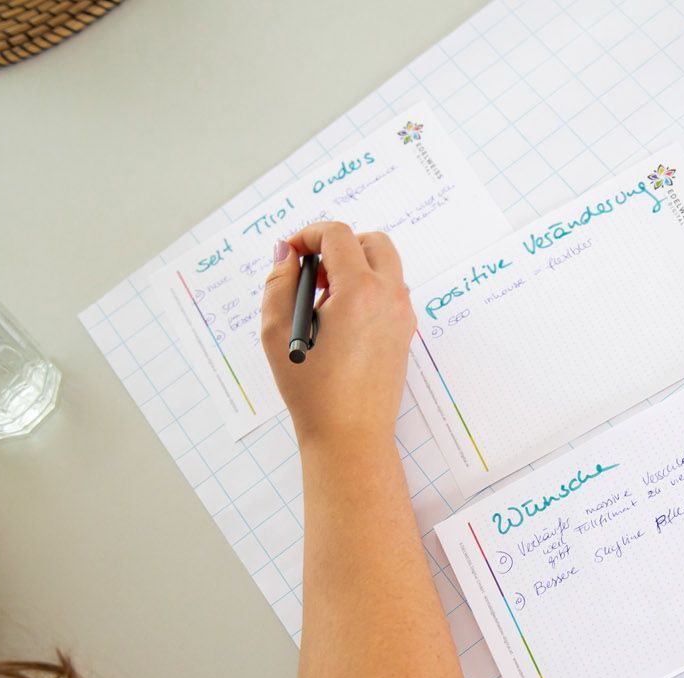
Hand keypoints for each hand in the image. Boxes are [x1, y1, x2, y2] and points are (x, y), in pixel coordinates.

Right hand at [259, 222, 415, 448]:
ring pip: (385, 266)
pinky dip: (367, 290)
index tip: (292, 254)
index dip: (308, 235)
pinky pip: (390, 292)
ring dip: (354, 267)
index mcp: (361, 292)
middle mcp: (390, 298)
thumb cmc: (314, 392)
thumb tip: (286, 253)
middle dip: (339, 245)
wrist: (350, 436)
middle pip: (372, 241)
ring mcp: (403, 316)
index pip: (338, 235)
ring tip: (323, 302)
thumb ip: (279, 283)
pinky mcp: (405, 333)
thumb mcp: (278, 332)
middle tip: (313, 273)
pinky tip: (339, 320)